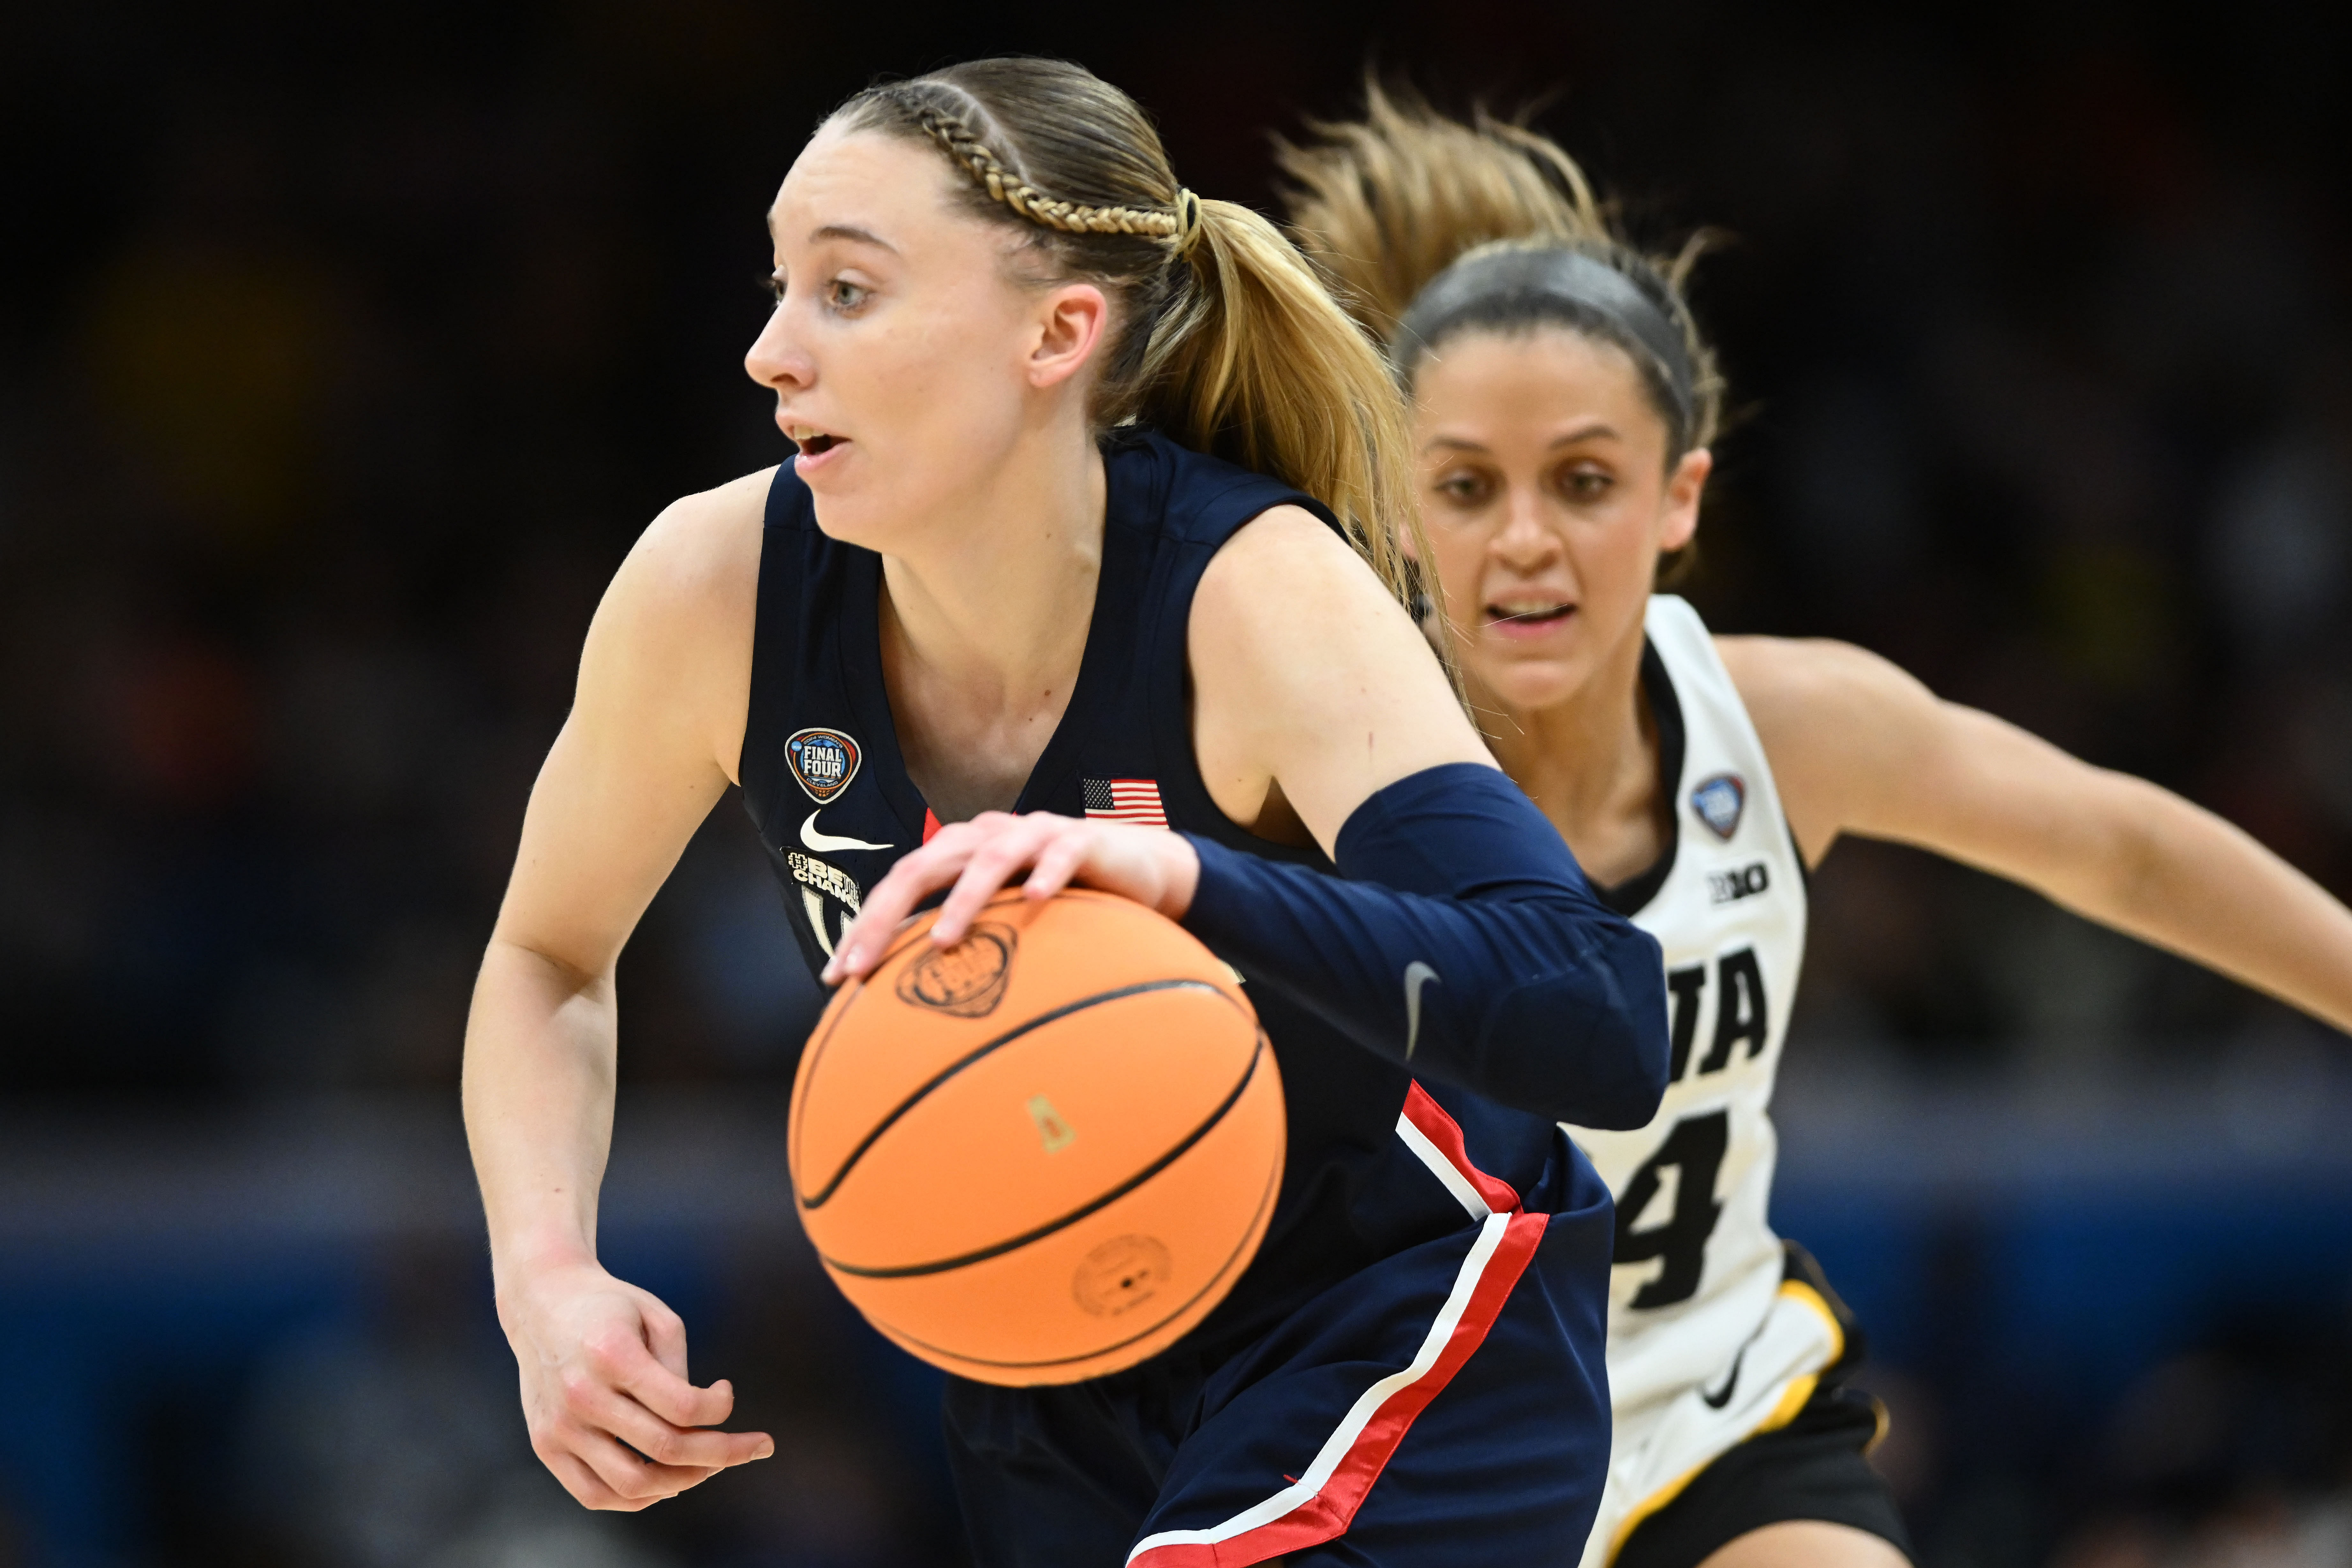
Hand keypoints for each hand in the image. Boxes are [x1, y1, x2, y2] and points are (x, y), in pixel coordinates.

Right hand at [498, 1254, 773, 1509]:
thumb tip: (699, 1422)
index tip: (726, 1392)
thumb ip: (679, 1369)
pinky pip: (595, 1495)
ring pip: (632, 1485)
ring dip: (683, 1481)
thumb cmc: (609, 1307)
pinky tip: (666, 1481)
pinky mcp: (545, 1446)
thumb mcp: (656, 1316)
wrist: (542, 1304)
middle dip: (722, 1453)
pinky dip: (638, 1498)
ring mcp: (560, 1427)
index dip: (721, 1408)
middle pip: (665, 1448)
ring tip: (709, 1466)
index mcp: (612, 1355)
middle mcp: (582, 1396)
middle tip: (752, 1447)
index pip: (683, 1406)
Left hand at [821, 811, 1199, 982]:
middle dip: (887, 916)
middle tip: (864, 966)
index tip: (835, 977)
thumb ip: (965, 946)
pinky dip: (1046, 875)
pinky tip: (1035, 901)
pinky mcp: (1081, 840)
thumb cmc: (1062, 902)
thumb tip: (913, 1010)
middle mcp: (987, 836)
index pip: (898, 884)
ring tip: (944, 942)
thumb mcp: (1006, 922)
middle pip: (924, 866)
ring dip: (963, 899)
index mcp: (960, 852)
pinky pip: (1061, 854)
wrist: (1136, 866)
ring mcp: (1034, 833)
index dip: (864, 925)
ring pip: (990, 858)